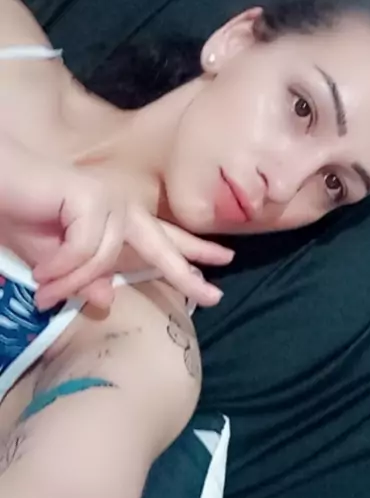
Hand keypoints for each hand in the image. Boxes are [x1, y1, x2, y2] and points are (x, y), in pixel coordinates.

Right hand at [0, 138, 233, 309]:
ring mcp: (107, 199)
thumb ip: (84, 277)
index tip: (221, 264)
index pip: (162, 237)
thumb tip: (107, 300)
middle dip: (186, 272)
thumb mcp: (54, 262)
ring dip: (72, 281)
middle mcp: (119, 206)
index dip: (191, 252)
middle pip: (161, 244)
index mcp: (117, 218)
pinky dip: (63, 266)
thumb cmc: (18, 216)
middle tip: (214, 296)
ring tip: (45, 292)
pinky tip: (43, 272)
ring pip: (106, 258)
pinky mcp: (90, 197)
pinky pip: (86, 249)